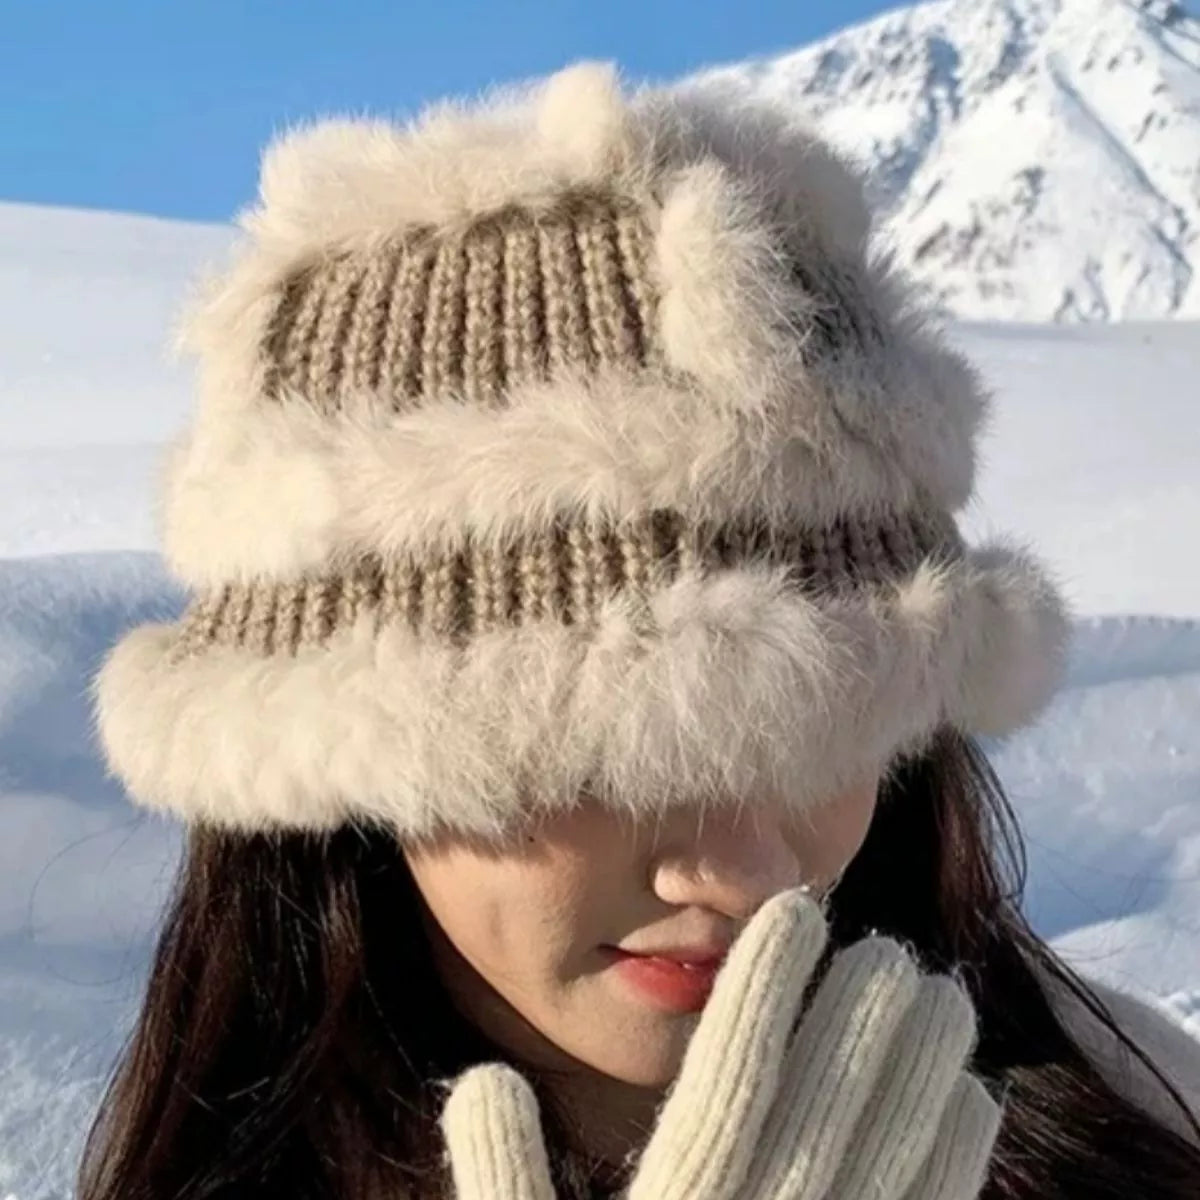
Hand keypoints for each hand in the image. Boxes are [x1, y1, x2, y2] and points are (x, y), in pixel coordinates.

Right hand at [440, 888, 1001, 1198]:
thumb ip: (502, 1181)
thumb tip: (482, 1080)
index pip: (729, 1078)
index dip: (765, 988)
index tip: (796, 912)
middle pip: (823, 1109)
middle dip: (860, 1017)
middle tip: (888, 945)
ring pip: (887, 1157)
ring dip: (923, 1072)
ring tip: (945, 992)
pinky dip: (956, 1161)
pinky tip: (977, 1099)